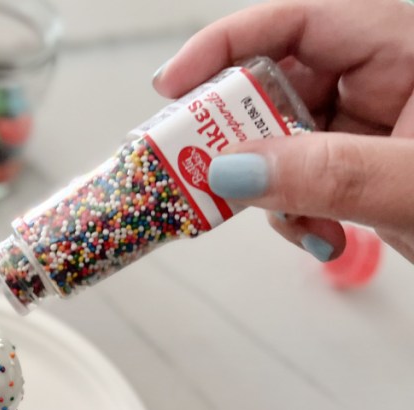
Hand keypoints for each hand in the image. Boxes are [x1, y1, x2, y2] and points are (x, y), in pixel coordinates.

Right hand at [152, 0, 413, 262]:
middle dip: (242, 137)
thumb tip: (230, 169)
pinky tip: (321, 236)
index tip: (171, 86)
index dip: (225, 44)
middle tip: (209, 174)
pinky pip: (304, 175)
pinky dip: (296, 210)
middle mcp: (390, 74)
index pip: (299, 19)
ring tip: (297, 226)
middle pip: (278, 82)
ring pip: (283, 138)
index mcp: (410, 45)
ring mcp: (378, 121)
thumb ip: (325, 174)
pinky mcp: (370, 163)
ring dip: (270, 188)